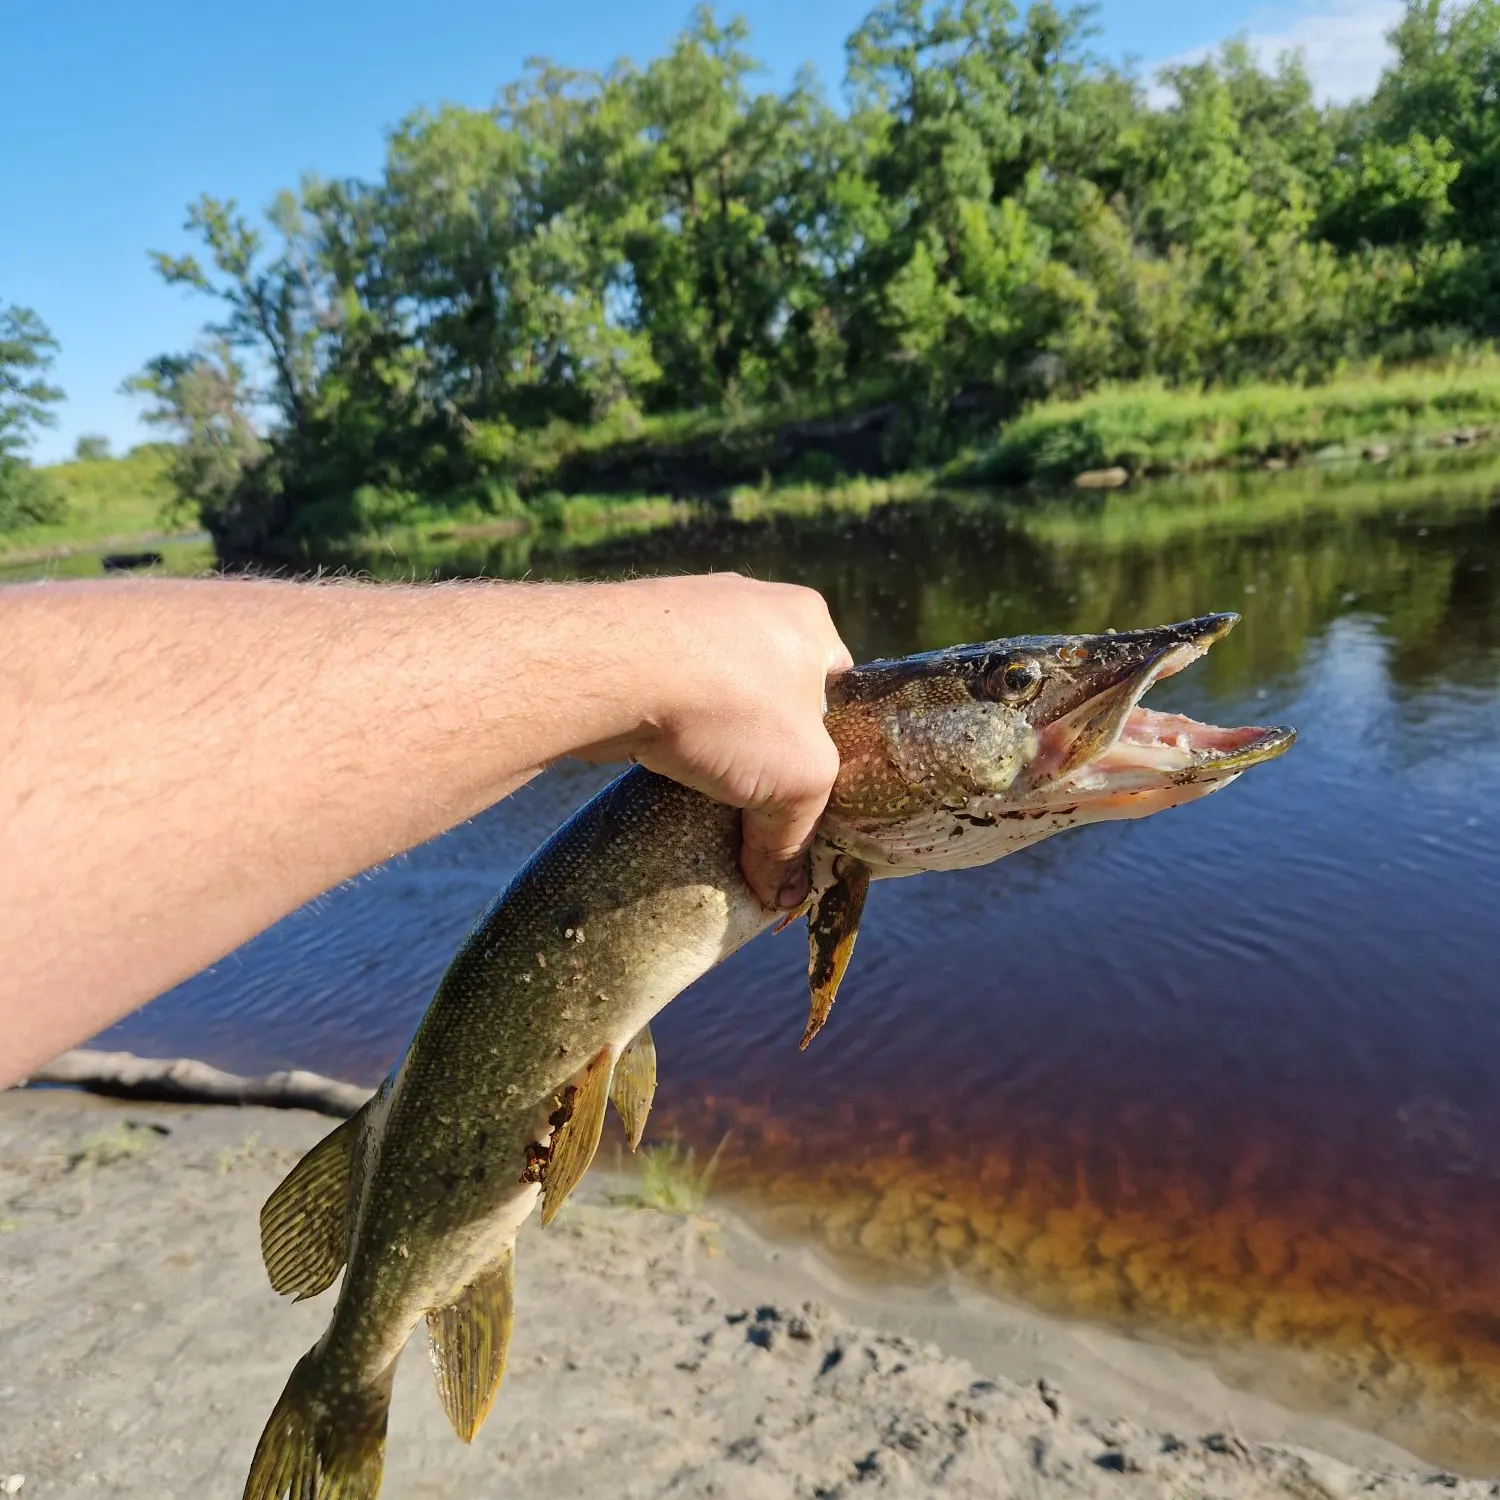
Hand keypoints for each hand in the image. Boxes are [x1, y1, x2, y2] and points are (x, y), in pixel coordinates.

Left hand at [592, 575, 852, 909]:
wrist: (607, 669)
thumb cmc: (727, 707)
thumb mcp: (797, 781)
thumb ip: (795, 838)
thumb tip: (785, 894)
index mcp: (807, 620)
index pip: (838, 687)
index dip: (831, 741)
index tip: (812, 785)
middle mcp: (751, 604)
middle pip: (773, 691)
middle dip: (766, 744)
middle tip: (760, 798)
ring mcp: (685, 614)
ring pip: (714, 692)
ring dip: (712, 739)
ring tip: (706, 790)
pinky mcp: (630, 636)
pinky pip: (663, 692)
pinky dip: (666, 730)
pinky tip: (661, 767)